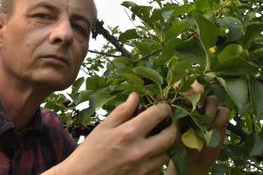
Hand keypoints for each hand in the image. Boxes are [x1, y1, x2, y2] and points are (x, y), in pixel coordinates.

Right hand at [46, 92, 176, 174]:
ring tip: (157, 140)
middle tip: (169, 123)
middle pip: (170, 136)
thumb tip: (136, 96)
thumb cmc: (89, 153)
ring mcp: (142, 169)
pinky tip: (149, 155)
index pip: (157, 115)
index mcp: (128, 133)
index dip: (164, 108)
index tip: (164, 107)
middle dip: (173, 127)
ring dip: (165, 146)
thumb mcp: (103, 128)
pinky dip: (157, 161)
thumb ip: (122, 111)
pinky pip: (159, 169)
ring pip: (167, 154)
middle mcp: (139, 151)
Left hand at [167, 86, 229, 174]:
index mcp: (179, 101)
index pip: (182, 84)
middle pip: (200, 86)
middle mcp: (194, 101)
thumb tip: (175, 106)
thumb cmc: (177, 146)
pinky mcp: (220, 117)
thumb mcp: (169, 131)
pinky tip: (212, 131)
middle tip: (197, 109)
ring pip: (213, 100)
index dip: (186, 88)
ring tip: (203, 128)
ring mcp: (208, 108)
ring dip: (209, 113)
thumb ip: (173, 118)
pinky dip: (219, 120)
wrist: (191, 161)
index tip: (186, 100)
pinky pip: (224, 111)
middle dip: (199, 94)